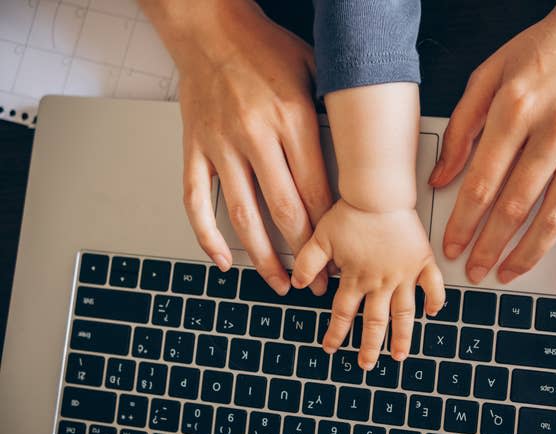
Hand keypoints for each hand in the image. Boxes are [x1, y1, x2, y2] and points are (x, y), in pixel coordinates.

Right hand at [141, 0, 331, 294]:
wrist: (209, 27)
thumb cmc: (264, 47)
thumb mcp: (315, 70)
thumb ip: (333, 114)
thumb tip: (358, 157)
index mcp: (290, 118)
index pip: (316, 190)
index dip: (329, 230)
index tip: (339, 253)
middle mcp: (255, 136)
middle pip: (284, 210)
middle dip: (304, 254)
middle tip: (317, 281)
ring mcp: (220, 145)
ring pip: (243, 214)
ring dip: (262, 256)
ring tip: (279, 282)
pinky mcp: (194, 148)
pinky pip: (196, 200)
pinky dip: (206, 234)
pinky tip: (221, 260)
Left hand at [291, 200, 444, 369]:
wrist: (379, 195)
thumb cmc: (351, 213)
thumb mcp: (320, 238)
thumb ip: (307, 263)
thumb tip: (295, 285)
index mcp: (356, 279)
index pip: (343, 314)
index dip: (336, 333)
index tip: (331, 347)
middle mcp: (380, 282)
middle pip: (374, 322)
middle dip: (369, 347)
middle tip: (367, 365)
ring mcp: (404, 274)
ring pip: (404, 313)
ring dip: (402, 337)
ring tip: (400, 356)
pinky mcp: (422, 261)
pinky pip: (433, 285)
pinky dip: (435, 300)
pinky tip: (433, 314)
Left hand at [429, 0, 555, 287]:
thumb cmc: (547, 47)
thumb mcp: (489, 74)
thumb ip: (462, 127)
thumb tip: (441, 177)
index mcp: (517, 107)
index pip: (482, 182)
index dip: (463, 222)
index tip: (451, 246)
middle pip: (516, 206)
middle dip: (489, 246)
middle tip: (474, 269)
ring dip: (528, 253)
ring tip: (508, 273)